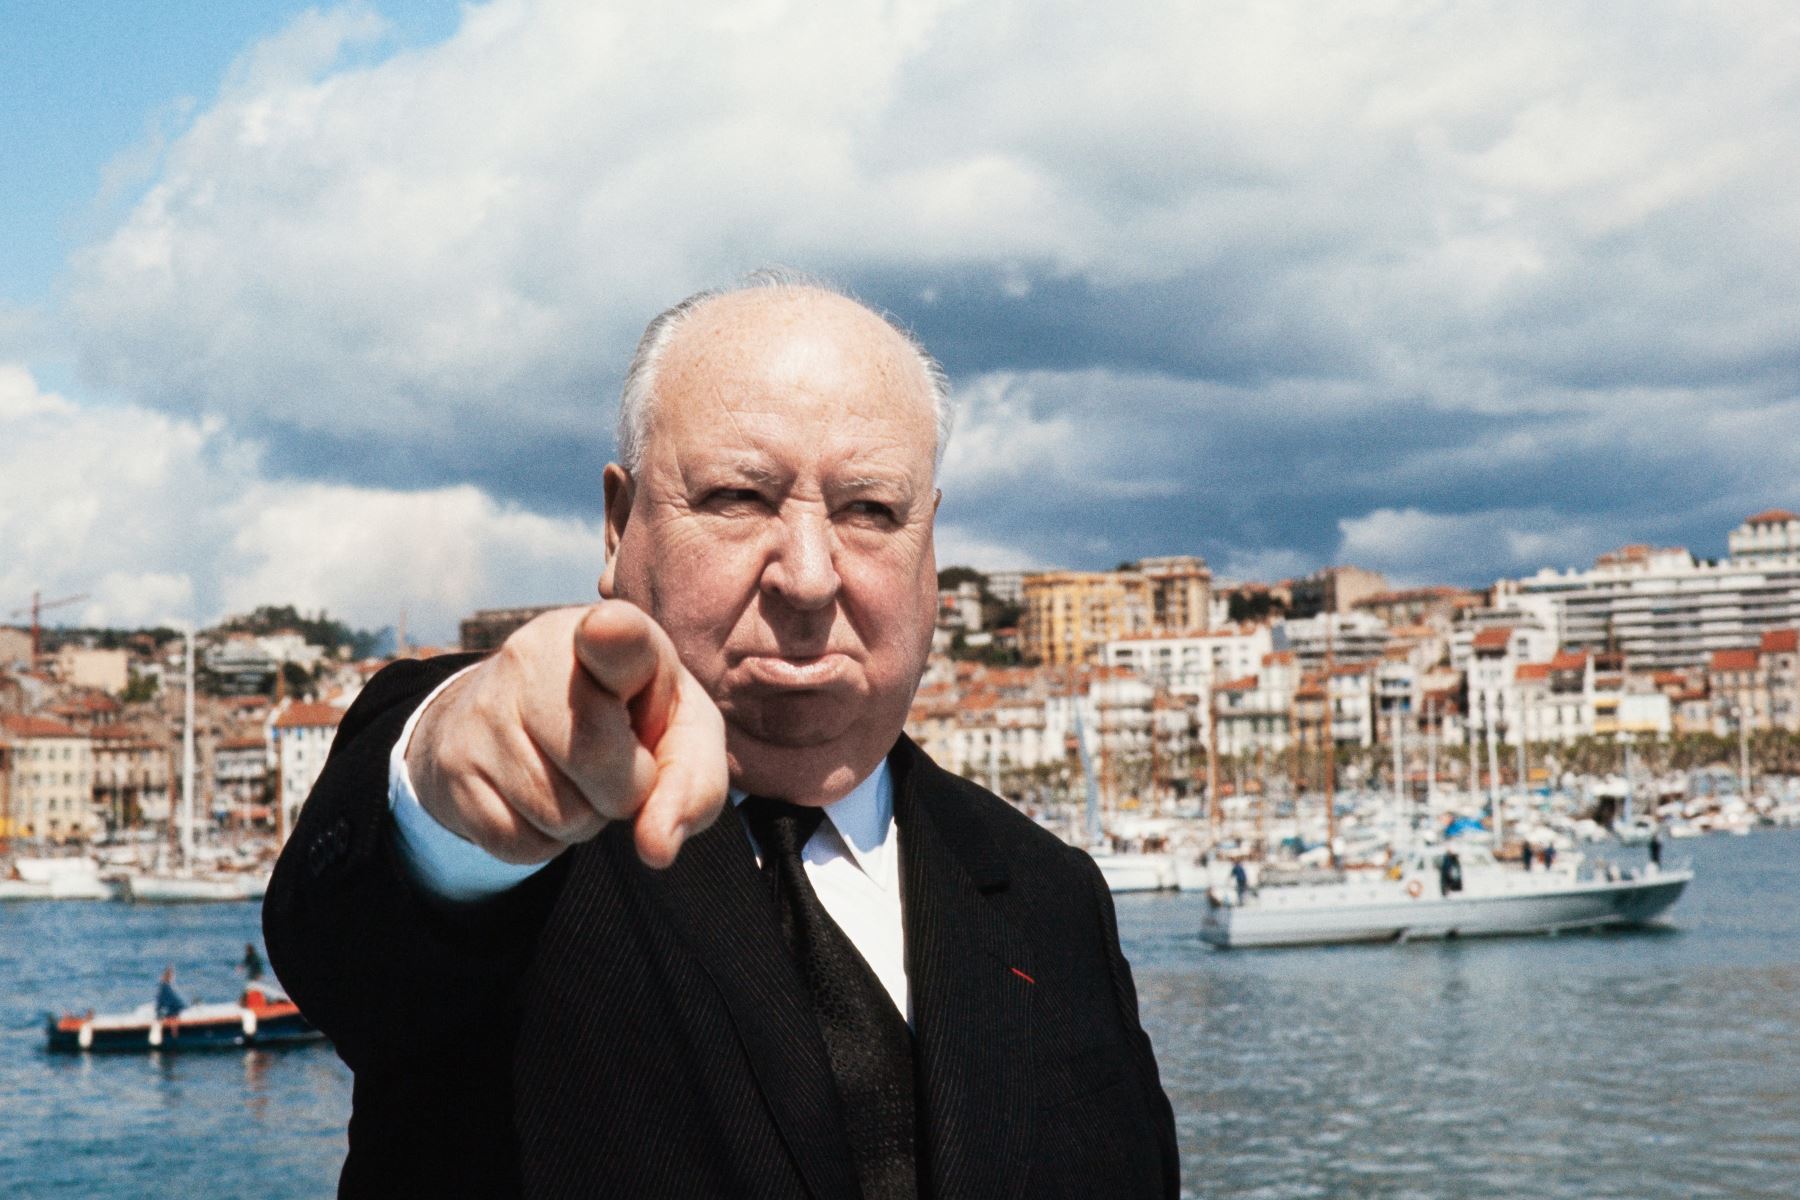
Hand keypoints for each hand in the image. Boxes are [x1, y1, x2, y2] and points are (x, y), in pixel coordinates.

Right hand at [405, 601, 728, 868]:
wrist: (520, 718)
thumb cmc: (628, 721)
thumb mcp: (680, 736)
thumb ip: (693, 785)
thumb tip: (656, 849)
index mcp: (608, 632)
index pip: (613, 635)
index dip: (615, 637)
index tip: (607, 628)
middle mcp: (535, 656)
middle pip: (599, 757)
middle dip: (626, 788)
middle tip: (619, 762)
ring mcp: (484, 709)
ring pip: (561, 813)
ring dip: (586, 818)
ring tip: (577, 776)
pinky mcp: (453, 765)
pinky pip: (520, 842)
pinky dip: (545, 841)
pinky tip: (541, 796)